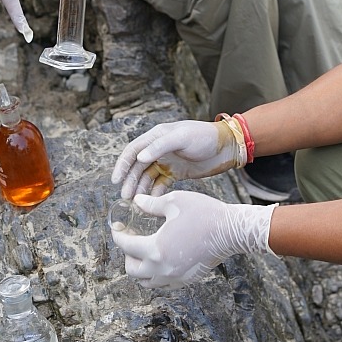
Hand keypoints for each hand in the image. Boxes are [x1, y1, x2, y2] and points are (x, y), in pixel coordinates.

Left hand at [110, 190, 275, 288]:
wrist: (229, 231)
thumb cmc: (202, 212)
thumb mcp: (174, 202)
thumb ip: (150, 204)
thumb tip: (135, 202)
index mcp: (156, 249)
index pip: (127, 246)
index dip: (118, 235)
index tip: (116, 227)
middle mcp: (162, 269)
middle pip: (132, 270)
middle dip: (127, 254)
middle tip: (131, 238)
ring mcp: (174, 277)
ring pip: (146, 281)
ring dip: (140, 266)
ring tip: (143, 248)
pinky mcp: (185, 280)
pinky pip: (162, 282)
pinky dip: (155, 273)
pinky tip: (160, 256)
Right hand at [112, 120, 244, 198]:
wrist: (225, 147)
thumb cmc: (204, 137)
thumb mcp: (182, 137)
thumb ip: (160, 146)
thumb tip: (140, 157)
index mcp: (156, 137)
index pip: (133, 151)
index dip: (122, 165)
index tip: (115, 181)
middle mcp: (158, 149)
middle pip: (138, 166)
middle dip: (130, 181)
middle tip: (125, 198)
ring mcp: (167, 161)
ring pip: (147, 177)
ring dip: (140, 189)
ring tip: (135, 204)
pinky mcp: (176, 173)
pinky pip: (160, 184)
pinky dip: (154, 193)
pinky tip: (151, 204)